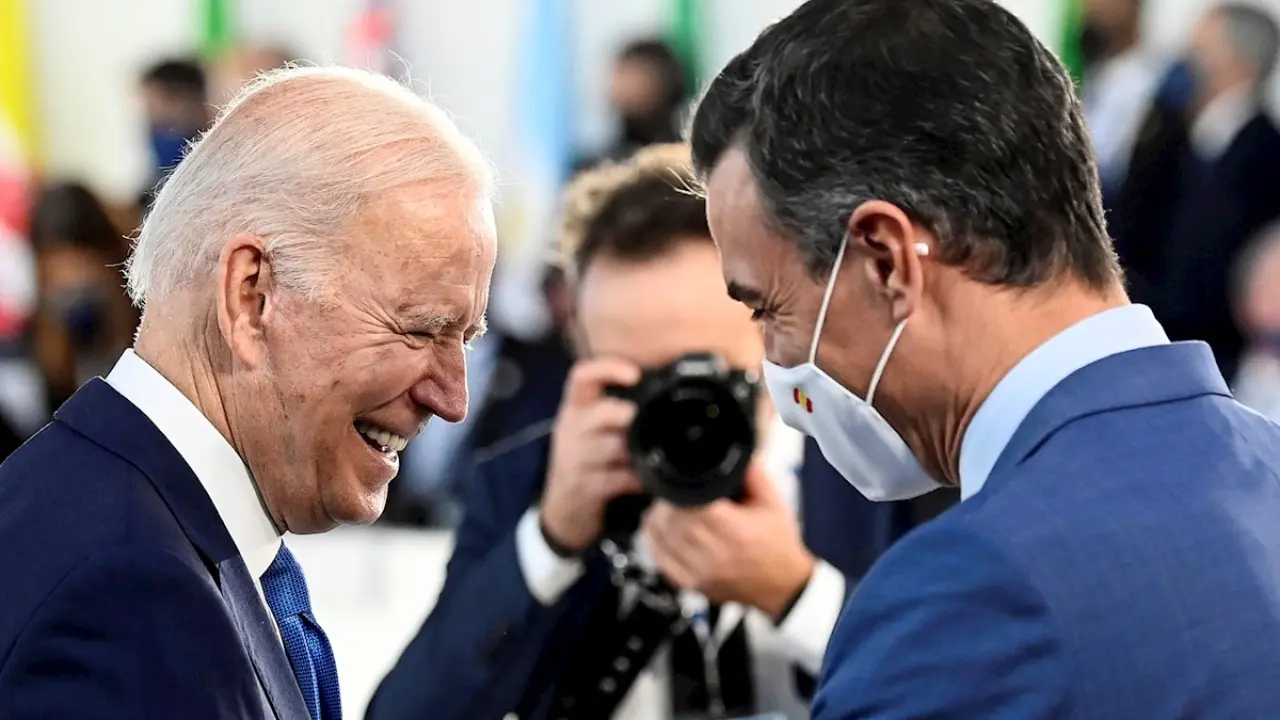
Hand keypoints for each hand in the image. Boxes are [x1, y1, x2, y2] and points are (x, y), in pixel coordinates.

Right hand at [540, 358, 645, 552]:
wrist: (562, 506)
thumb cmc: (587, 458)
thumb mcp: (591, 428)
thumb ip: (617, 410)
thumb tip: (664, 392)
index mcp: (574, 407)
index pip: (581, 376)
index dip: (607, 369)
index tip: (634, 375)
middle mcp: (569, 428)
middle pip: (602, 412)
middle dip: (631, 417)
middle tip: (650, 425)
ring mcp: (573, 458)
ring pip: (613, 447)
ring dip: (638, 452)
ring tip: (653, 456)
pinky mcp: (582, 486)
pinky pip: (617, 478)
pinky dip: (638, 479)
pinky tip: (647, 480)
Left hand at [642, 459, 816, 620]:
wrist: (783, 587)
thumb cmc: (778, 546)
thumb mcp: (773, 503)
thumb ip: (752, 474)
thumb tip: (734, 452)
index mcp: (735, 532)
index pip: (692, 506)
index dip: (681, 490)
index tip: (683, 482)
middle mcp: (715, 555)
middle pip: (672, 521)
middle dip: (667, 503)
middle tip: (673, 494)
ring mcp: (700, 573)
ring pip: (660, 539)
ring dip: (657, 519)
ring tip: (666, 509)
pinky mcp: (690, 585)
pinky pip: (659, 559)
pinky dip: (654, 541)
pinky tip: (660, 530)